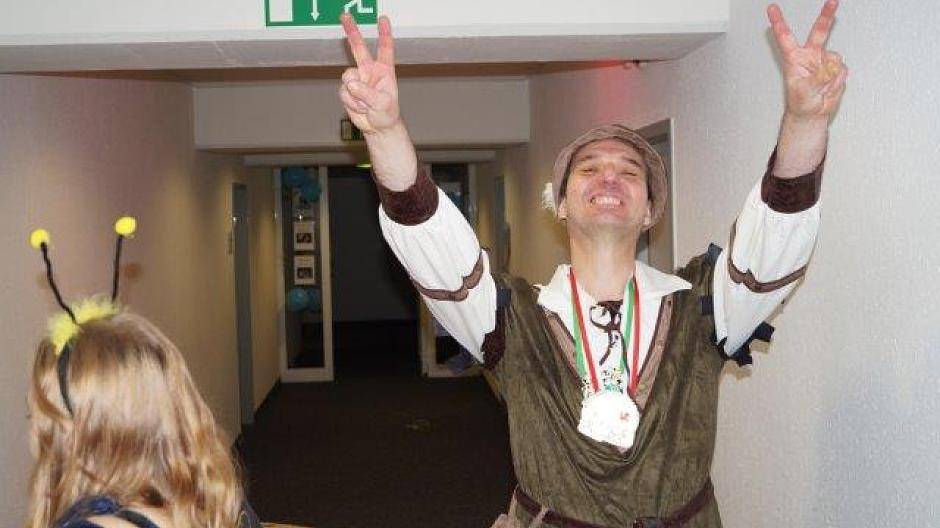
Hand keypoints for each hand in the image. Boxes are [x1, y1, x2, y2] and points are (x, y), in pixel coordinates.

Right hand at [339, 14, 399, 134]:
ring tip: (366, 105)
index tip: (383, 19)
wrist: (377, 127)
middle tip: (345, 15)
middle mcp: (370, 71)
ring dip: (355, 94)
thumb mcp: (382, 103)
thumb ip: (366, 92)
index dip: (384, 33)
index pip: (385, 48)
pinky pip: (343, 91)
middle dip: (352, 31)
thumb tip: (350, 83)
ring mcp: (357, 79)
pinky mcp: (347, 89)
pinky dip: (350, 101)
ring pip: (348, 77)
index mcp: (384, 70)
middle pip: (359, 48)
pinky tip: (359, 107)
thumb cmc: (387, 113)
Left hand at [768, 0, 847, 121]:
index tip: (772, 9)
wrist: (812, 112)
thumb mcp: (802, 90)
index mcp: (794, 58)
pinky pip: (842, 70)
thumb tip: (827, 69)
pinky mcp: (837, 68)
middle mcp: (810, 55)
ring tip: (821, 86)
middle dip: (826, 16)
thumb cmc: (800, 101)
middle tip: (832, 2)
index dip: (779, 22)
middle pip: (819, 32)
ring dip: (830, 74)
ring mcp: (824, 60)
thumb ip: (815, 78)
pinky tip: (829, 87)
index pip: (785, 38)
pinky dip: (837, 80)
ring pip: (834, 58)